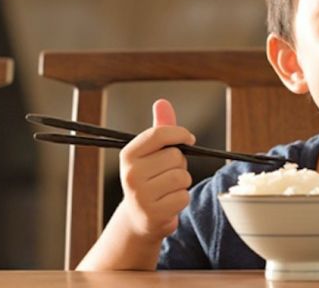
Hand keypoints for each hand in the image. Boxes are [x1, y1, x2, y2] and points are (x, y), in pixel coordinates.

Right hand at [118, 99, 195, 240]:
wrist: (139, 217)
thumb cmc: (149, 178)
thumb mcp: (151, 153)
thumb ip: (160, 129)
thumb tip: (162, 102)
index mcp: (129, 154)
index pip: (159, 134)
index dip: (180, 133)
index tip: (189, 139)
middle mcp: (131, 173)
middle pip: (175, 156)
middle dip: (179, 164)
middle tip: (167, 174)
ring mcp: (141, 195)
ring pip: (182, 176)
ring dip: (182, 182)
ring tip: (168, 188)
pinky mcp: (153, 213)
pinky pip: (183, 196)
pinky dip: (182, 199)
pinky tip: (169, 202)